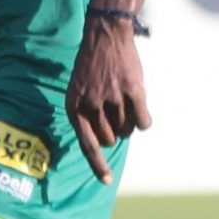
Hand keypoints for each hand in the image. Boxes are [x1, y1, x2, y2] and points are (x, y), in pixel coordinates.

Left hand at [66, 14, 151, 182]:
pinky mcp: (133, 91)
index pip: (87, 145)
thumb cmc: (92, 68)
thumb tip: (104, 143)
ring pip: (127, 131)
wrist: (104, 36)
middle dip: (115, 131)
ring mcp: (112, 99)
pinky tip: (139, 104)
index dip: (98, 165)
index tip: (106, 181)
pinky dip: (143, 119)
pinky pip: (143, 121)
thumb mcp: (78, 92)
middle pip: (110, 139)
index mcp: (75, 108)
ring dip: (129, 122)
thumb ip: (87, 116)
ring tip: (123, 101)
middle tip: (115, 112)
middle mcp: (91, 106)